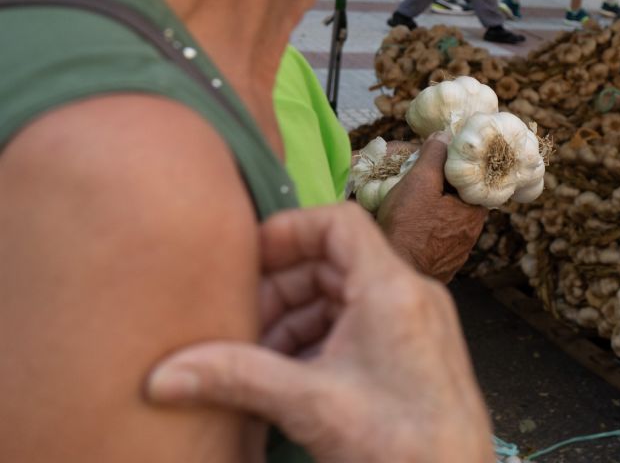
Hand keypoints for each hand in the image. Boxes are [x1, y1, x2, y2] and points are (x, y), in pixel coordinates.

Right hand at [145, 203, 492, 462]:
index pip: (339, 222)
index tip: (246, 262)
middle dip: (280, 291)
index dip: (289, 231)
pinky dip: (317, 344)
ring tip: (252, 363)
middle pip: (334, 263)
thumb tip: (161, 376)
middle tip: (236, 328)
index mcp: (392, 287)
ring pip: (342, 300)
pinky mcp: (414, 356)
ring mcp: (416, 325)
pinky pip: (358, 329)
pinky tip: (283, 382)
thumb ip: (235, 378)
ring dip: (294, 323)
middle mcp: (410, 295)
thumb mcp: (308, 404)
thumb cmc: (398, 442)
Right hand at [376, 133, 487, 282]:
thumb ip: (434, 156)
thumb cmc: (407, 227)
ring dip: (431, 210)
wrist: (392, 273)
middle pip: (458, 201)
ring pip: (446, 221)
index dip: (452, 168)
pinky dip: (425, 230)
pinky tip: (408, 227)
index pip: (471, 181)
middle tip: (416, 179)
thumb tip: (445, 137)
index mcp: (474, 212)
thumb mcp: (419, 182)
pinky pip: (436, 240)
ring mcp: (456, 254)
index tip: (435, 162)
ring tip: (408, 202)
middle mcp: (471, 235)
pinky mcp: (440, 267)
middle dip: (439, 189)